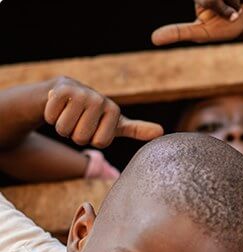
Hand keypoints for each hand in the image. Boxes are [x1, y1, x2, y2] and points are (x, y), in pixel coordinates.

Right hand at [44, 77, 163, 147]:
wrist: (67, 94)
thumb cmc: (94, 115)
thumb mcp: (116, 123)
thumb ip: (137, 129)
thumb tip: (162, 131)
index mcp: (114, 111)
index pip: (100, 142)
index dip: (93, 140)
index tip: (95, 128)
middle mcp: (99, 100)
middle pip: (82, 138)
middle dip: (76, 135)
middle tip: (79, 121)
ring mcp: (80, 93)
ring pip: (65, 129)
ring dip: (63, 127)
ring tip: (69, 114)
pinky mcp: (60, 89)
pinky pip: (52, 117)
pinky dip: (51, 116)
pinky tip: (58, 106)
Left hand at [151, 0, 242, 45]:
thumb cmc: (226, 26)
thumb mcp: (202, 33)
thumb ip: (179, 32)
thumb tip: (154, 39)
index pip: (202, 1)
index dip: (212, 7)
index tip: (217, 15)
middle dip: (223, 9)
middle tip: (231, 15)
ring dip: (233, 4)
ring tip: (235, 6)